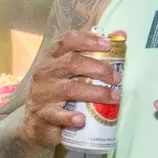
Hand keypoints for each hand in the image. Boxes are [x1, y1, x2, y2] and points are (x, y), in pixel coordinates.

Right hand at [16, 30, 121, 148]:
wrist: (36, 123)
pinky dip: (70, 118)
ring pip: (70, 89)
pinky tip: (82, 120)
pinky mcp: (43, 116)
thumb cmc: (59, 91)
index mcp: (52, 58)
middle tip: (117, 78)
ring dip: (96, 92)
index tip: (107, 45)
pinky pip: (58, 116)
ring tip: (114, 97)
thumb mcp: (71, 71)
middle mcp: (45, 73)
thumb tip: (121, 34)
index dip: (87, 40)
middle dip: (99, 68)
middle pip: (72, 63)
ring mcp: (43, 94)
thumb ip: (94, 53)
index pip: (66, 41)